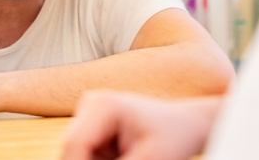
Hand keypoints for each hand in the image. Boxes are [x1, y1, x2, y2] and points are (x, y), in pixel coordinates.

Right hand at [62, 91, 222, 159]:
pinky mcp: (93, 127)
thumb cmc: (176, 136)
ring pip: (77, 154)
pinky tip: (126, 156)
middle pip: (70, 149)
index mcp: (103, 105)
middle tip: (128, 159)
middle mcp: (90, 104)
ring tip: (133, 155)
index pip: (74, 144)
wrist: (187, 124)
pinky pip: (85, 155)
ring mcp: (90, 114)